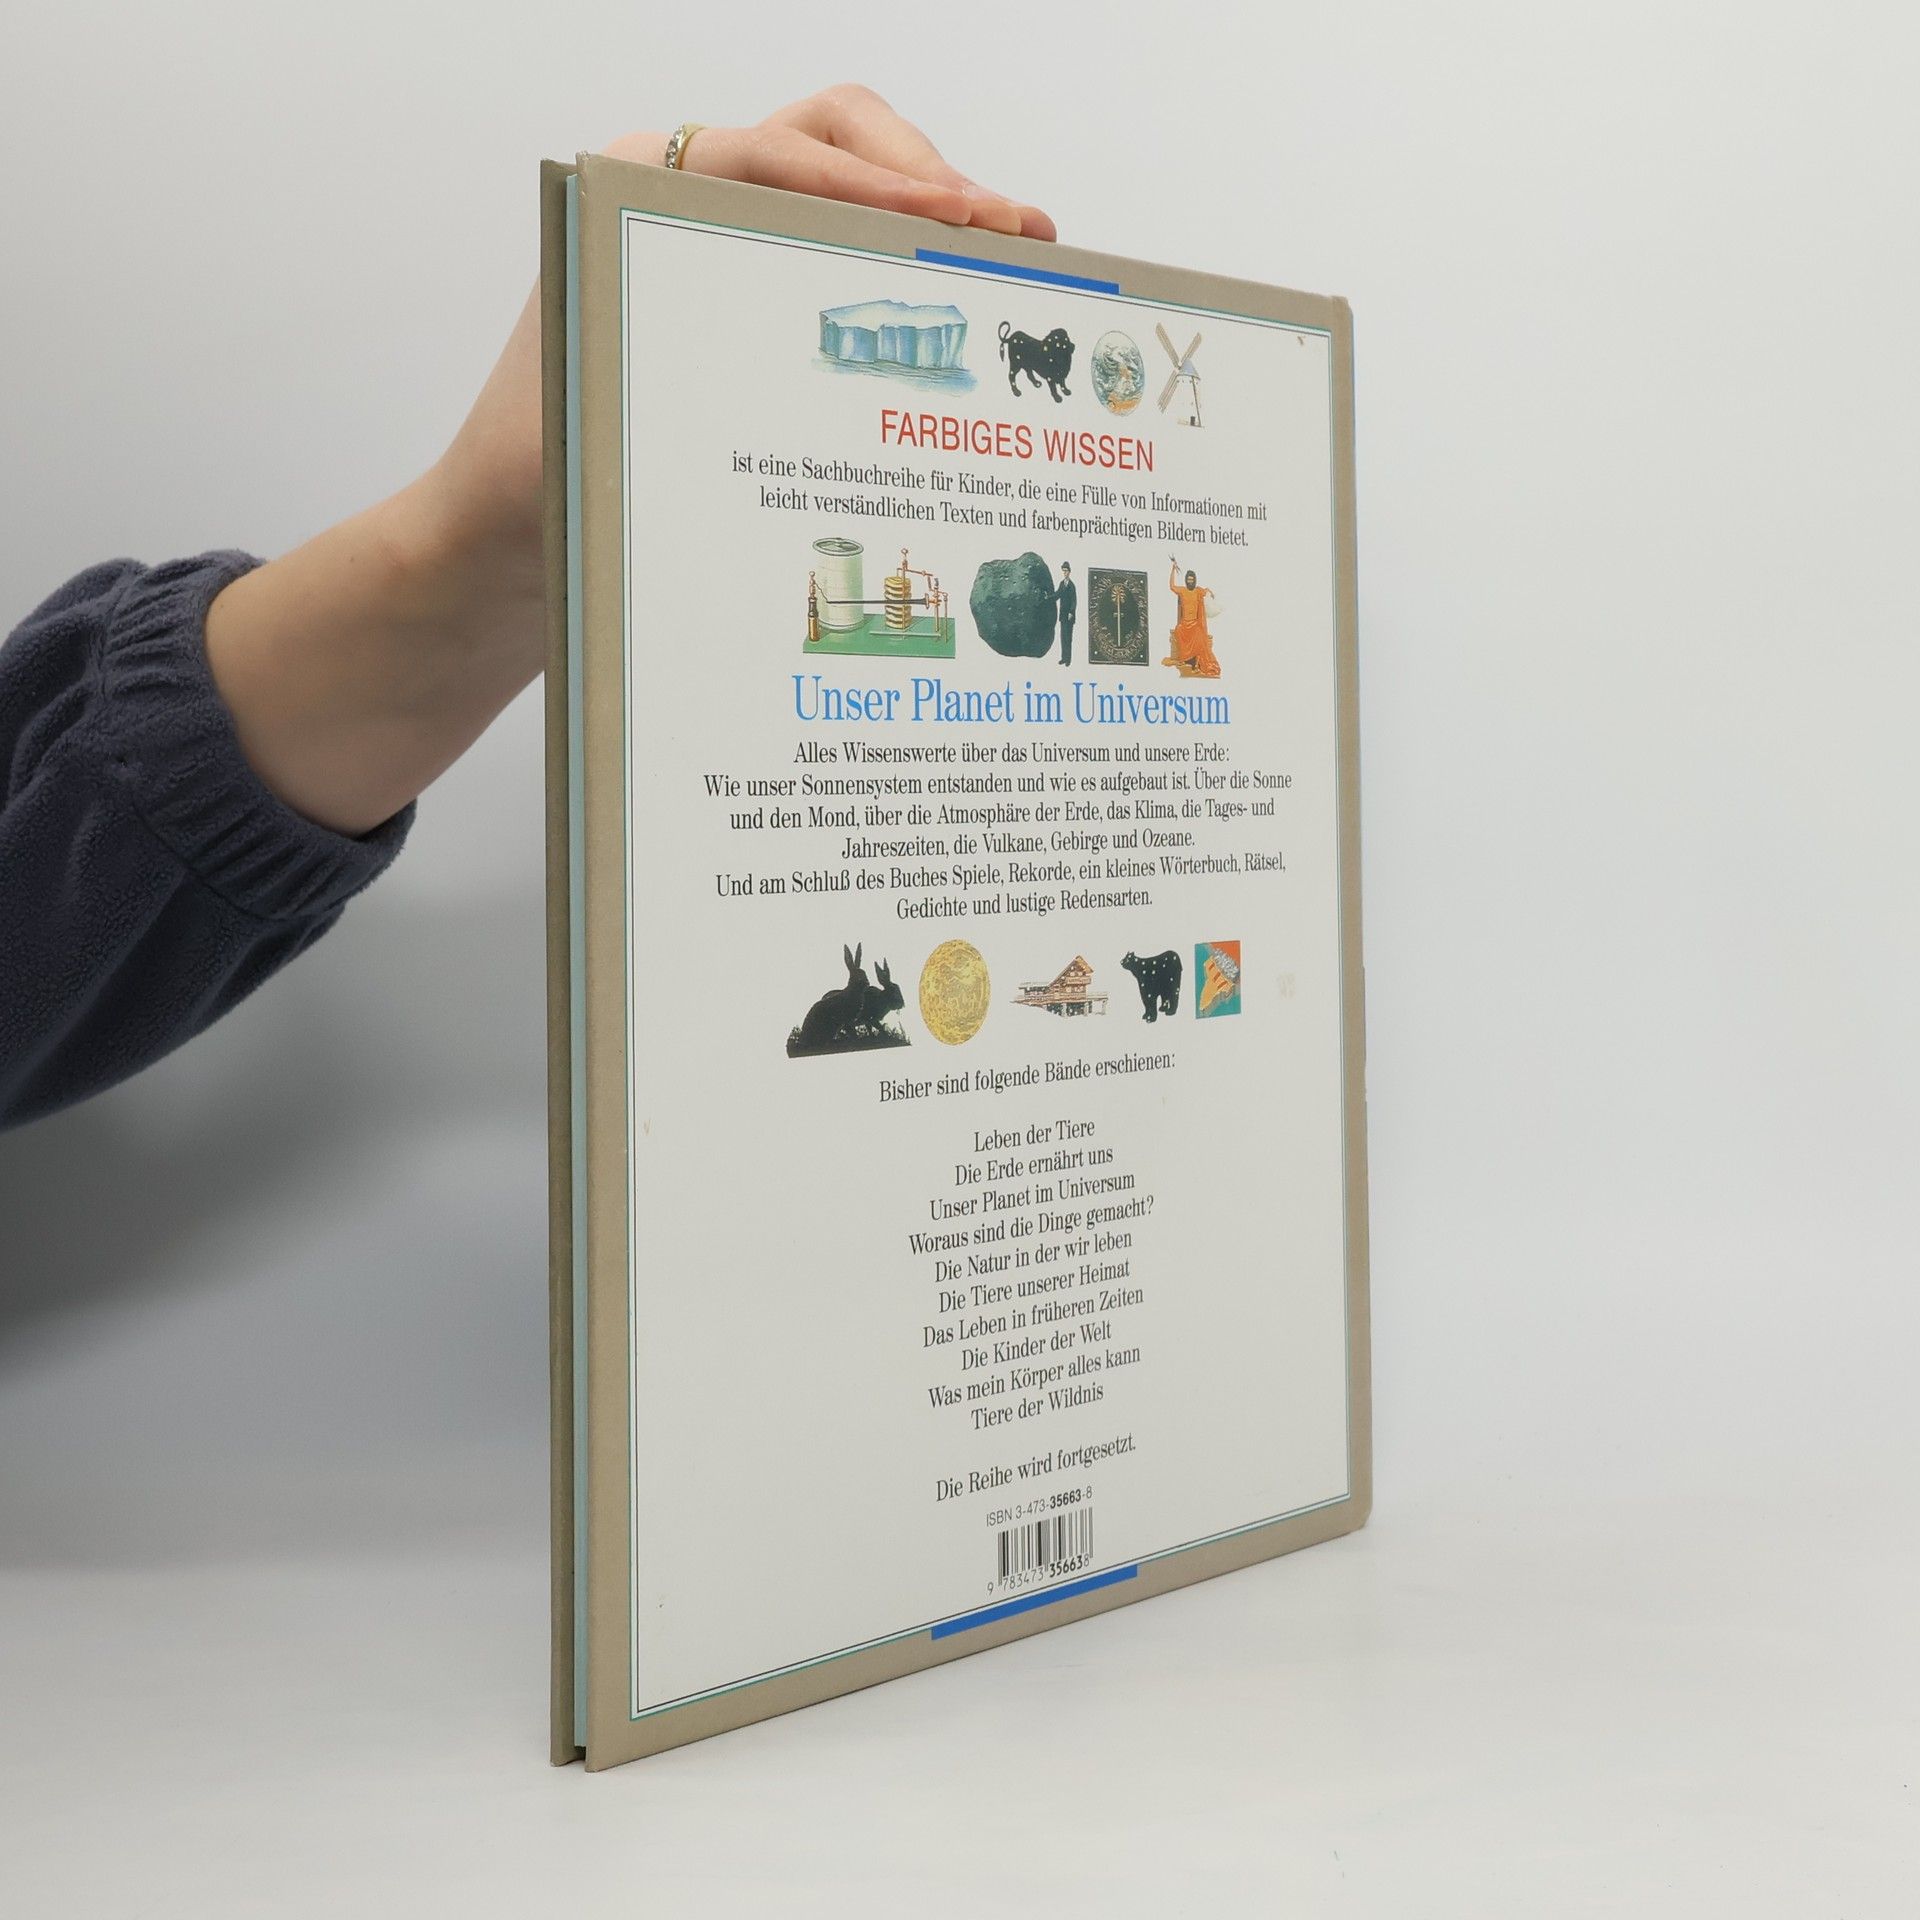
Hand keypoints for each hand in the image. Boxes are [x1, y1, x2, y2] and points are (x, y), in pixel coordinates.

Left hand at [207, 88, 1053, 835]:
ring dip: (928, 219)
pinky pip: (838, 267)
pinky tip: (958, 326)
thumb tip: (837, 359)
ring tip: (1010, 264)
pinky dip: (903, 279)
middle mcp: (676, 211)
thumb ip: (695, 376)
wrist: (491, 557)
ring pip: (847, 194)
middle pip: (832, 141)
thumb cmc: (530, 497)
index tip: (961, 219)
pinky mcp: (744, 314)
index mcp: (628, 206)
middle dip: (928, 176)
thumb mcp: (601, 427)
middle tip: (1016, 234)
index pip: (778, 153)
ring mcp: (717, 258)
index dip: (879, 180)